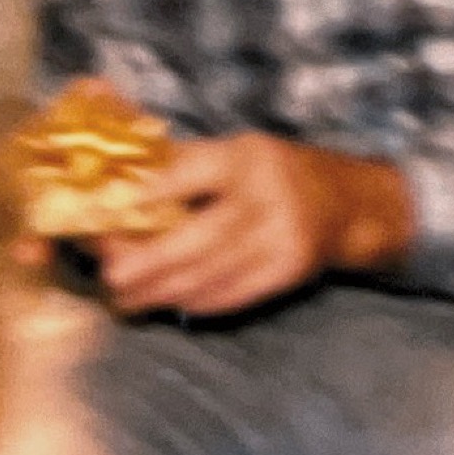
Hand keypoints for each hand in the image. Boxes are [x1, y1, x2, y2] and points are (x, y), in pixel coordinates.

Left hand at [93, 134, 414, 318]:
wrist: (343, 203)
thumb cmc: (273, 173)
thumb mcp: (237, 152)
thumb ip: (184, 166)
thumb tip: (119, 182)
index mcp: (246, 156)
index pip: (193, 171)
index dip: (152, 192)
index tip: (110, 211)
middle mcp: (266, 195)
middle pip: (199, 237)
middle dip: (148, 261)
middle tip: (111, 275)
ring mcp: (281, 238)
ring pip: (210, 273)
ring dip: (162, 290)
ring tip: (127, 297)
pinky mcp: (287, 272)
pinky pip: (232, 294)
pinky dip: (195, 301)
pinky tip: (169, 302)